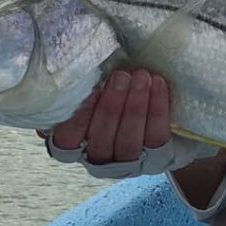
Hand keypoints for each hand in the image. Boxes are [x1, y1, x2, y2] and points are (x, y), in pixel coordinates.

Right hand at [39, 68, 216, 177]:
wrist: (154, 113)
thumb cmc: (113, 94)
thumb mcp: (93, 88)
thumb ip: (81, 85)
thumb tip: (75, 64)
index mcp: (73, 144)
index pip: (68, 138)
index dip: (78, 117)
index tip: (91, 89)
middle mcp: (97, 158)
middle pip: (101, 139)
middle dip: (112, 106)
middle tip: (121, 76)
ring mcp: (128, 162)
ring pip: (129, 141)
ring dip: (135, 107)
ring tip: (141, 77)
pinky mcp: (156, 158)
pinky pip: (156, 136)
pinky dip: (157, 109)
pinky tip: (158, 84)